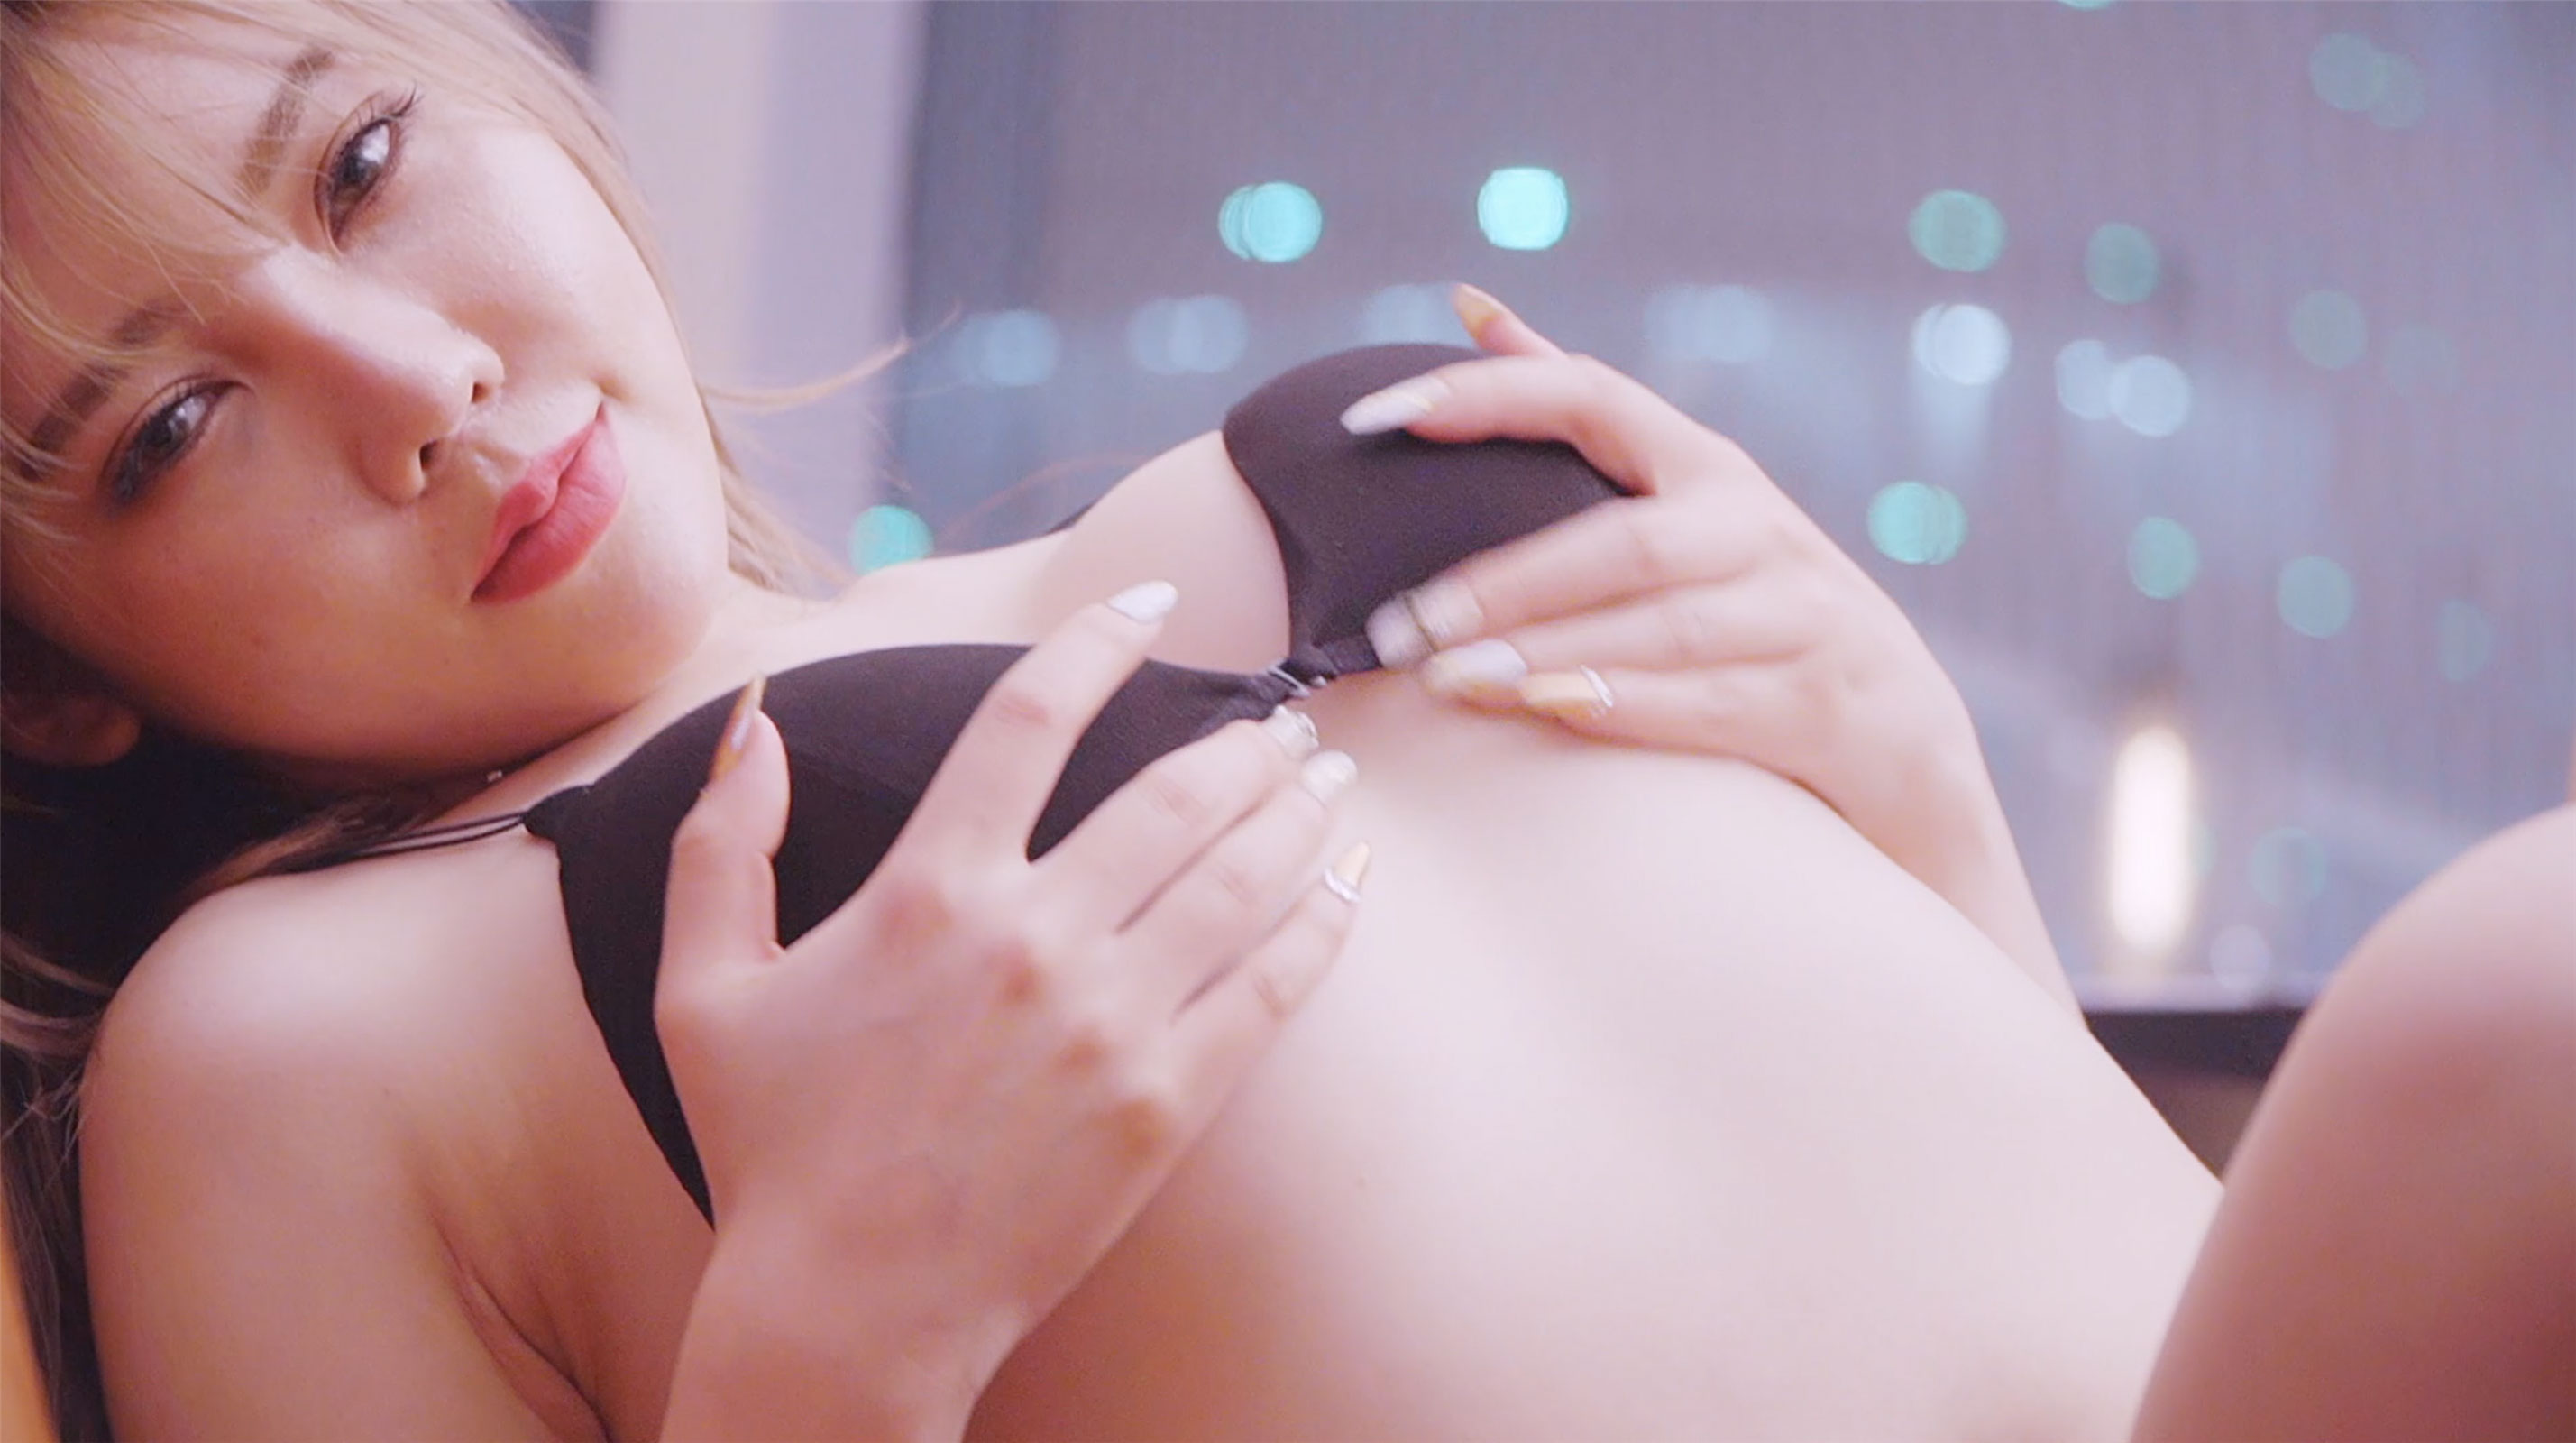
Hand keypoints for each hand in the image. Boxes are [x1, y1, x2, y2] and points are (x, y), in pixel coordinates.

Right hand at [654, 586, 1366, 1437]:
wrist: (846, 1309)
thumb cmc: (774, 1148)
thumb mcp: (706, 988)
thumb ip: (720, 844)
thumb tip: (756, 722)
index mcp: (928, 893)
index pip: (1029, 720)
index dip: (1097, 642)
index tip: (1148, 602)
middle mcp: (1032, 939)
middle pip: (1172, 793)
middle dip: (1242, 740)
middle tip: (1281, 719)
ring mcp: (1109, 1022)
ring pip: (1237, 877)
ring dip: (1295, 812)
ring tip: (1327, 778)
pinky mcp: (1166, 1102)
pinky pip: (1270, 987)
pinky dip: (1321, 923)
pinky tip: (1349, 883)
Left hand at [1346, 287, 2068, 1009]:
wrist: (1903, 742)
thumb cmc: (1753, 615)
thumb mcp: (1684, 506)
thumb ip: (1581, 416)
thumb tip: (1468, 304)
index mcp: (1707, 467)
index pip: (1591, 395)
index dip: (1486, 393)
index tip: (1377, 413)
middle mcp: (1756, 527)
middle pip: (1622, 540)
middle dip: (1506, 582)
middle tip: (1402, 625)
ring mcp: (1798, 616)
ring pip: (1660, 625)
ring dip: (1549, 649)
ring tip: (1449, 680)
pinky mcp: (1819, 704)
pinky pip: (1711, 701)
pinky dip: (1629, 705)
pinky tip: (1548, 710)